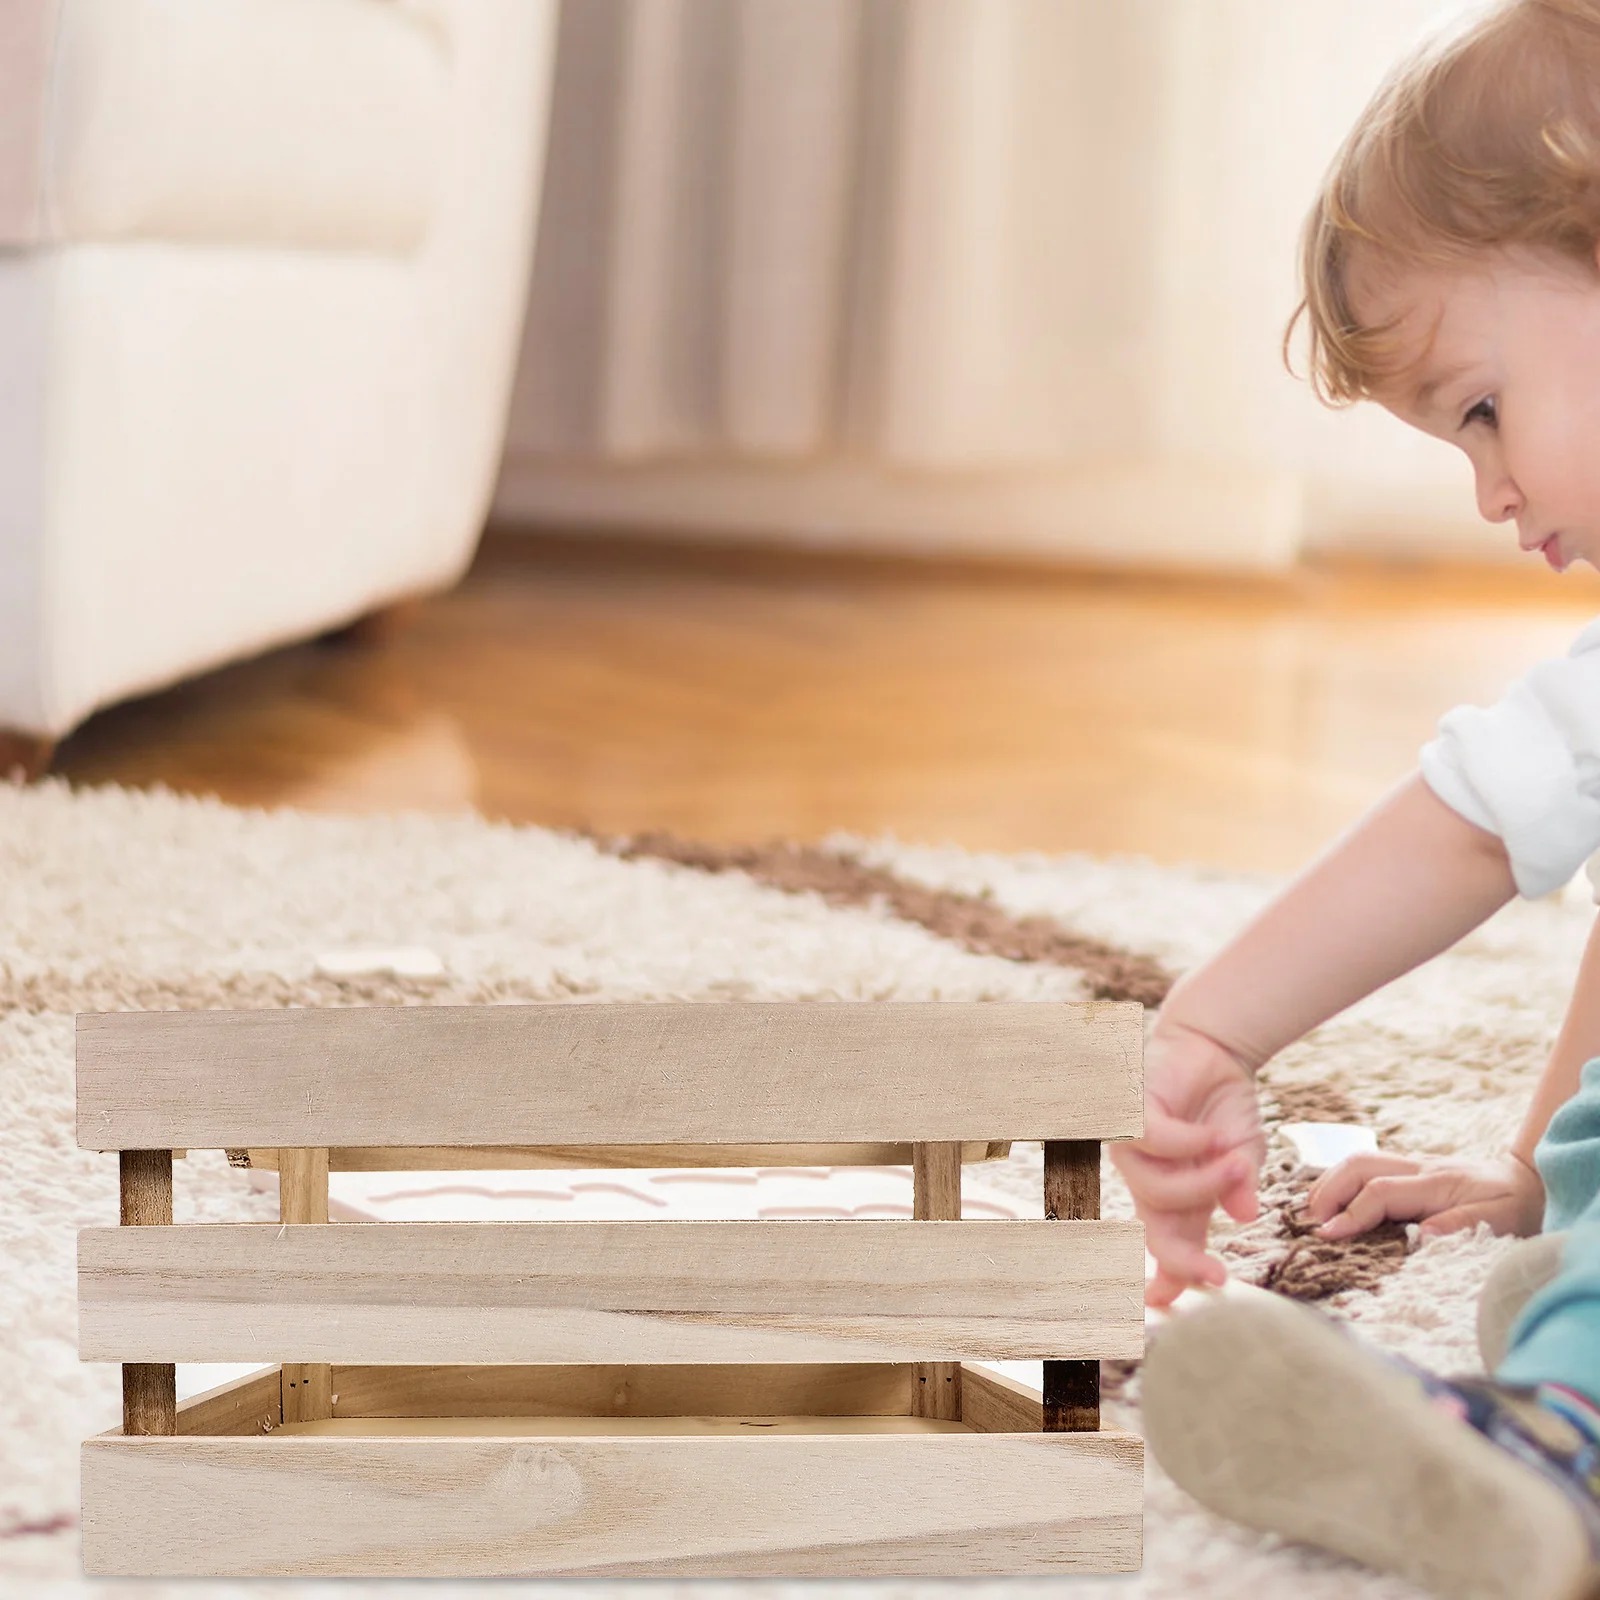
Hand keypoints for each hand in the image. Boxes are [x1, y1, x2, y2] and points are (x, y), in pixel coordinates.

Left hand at [1110, 1021, 1265, 1308]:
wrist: (1215, 1052)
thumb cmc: (1224, 1108)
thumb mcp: (1243, 1154)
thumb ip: (1240, 1185)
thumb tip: (1245, 1216)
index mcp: (1178, 1198)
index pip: (1170, 1244)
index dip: (1175, 1278)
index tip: (1193, 1308)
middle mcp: (1151, 1180)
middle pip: (1154, 1232)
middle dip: (1180, 1262)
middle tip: (1216, 1279)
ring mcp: (1135, 1151)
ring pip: (1156, 1192)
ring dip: (1202, 1184)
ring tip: (1234, 1161)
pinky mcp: (1129, 1116)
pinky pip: (1152, 1143)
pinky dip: (1186, 1143)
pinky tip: (1208, 1135)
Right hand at [1304, 1150, 1544, 1240]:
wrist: (1526, 1180)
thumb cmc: (1513, 1205)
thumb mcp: (1498, 1221)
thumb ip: (1460, 1226)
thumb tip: (1421, 1237)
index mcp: (1435, 1182)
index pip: (1379, 1192)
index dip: (1350, 1214)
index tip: (1327, 1236)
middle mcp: (1416, 1167)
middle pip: (1357, 1165)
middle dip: (1328, 1191)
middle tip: (1309, 1222)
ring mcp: (1409, 1164)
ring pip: (1356, 1161)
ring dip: (1329, 1183)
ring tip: (1312, 1212)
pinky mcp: (1406, 1170)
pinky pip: (1364, 1167)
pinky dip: (1340, 1181)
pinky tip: (1330, 1200)